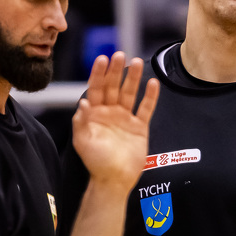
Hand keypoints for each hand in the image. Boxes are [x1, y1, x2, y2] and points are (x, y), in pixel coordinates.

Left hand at [71, 52, 159, 191]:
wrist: (114, 180)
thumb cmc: (96, 162)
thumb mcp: (83, 141)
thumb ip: (82, 121)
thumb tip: (82, 101)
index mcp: (94, 114)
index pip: (96, 89)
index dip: (98, 74)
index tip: (102, 59)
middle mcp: (109, 113)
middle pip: (113, 87)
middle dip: (115, 71)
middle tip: (119, 55)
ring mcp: (125, 119)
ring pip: (129, 93)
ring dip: (133, 78)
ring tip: (137, 62)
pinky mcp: (139, 128)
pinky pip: (145, 109)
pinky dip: (150, 97)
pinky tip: (153, 83)